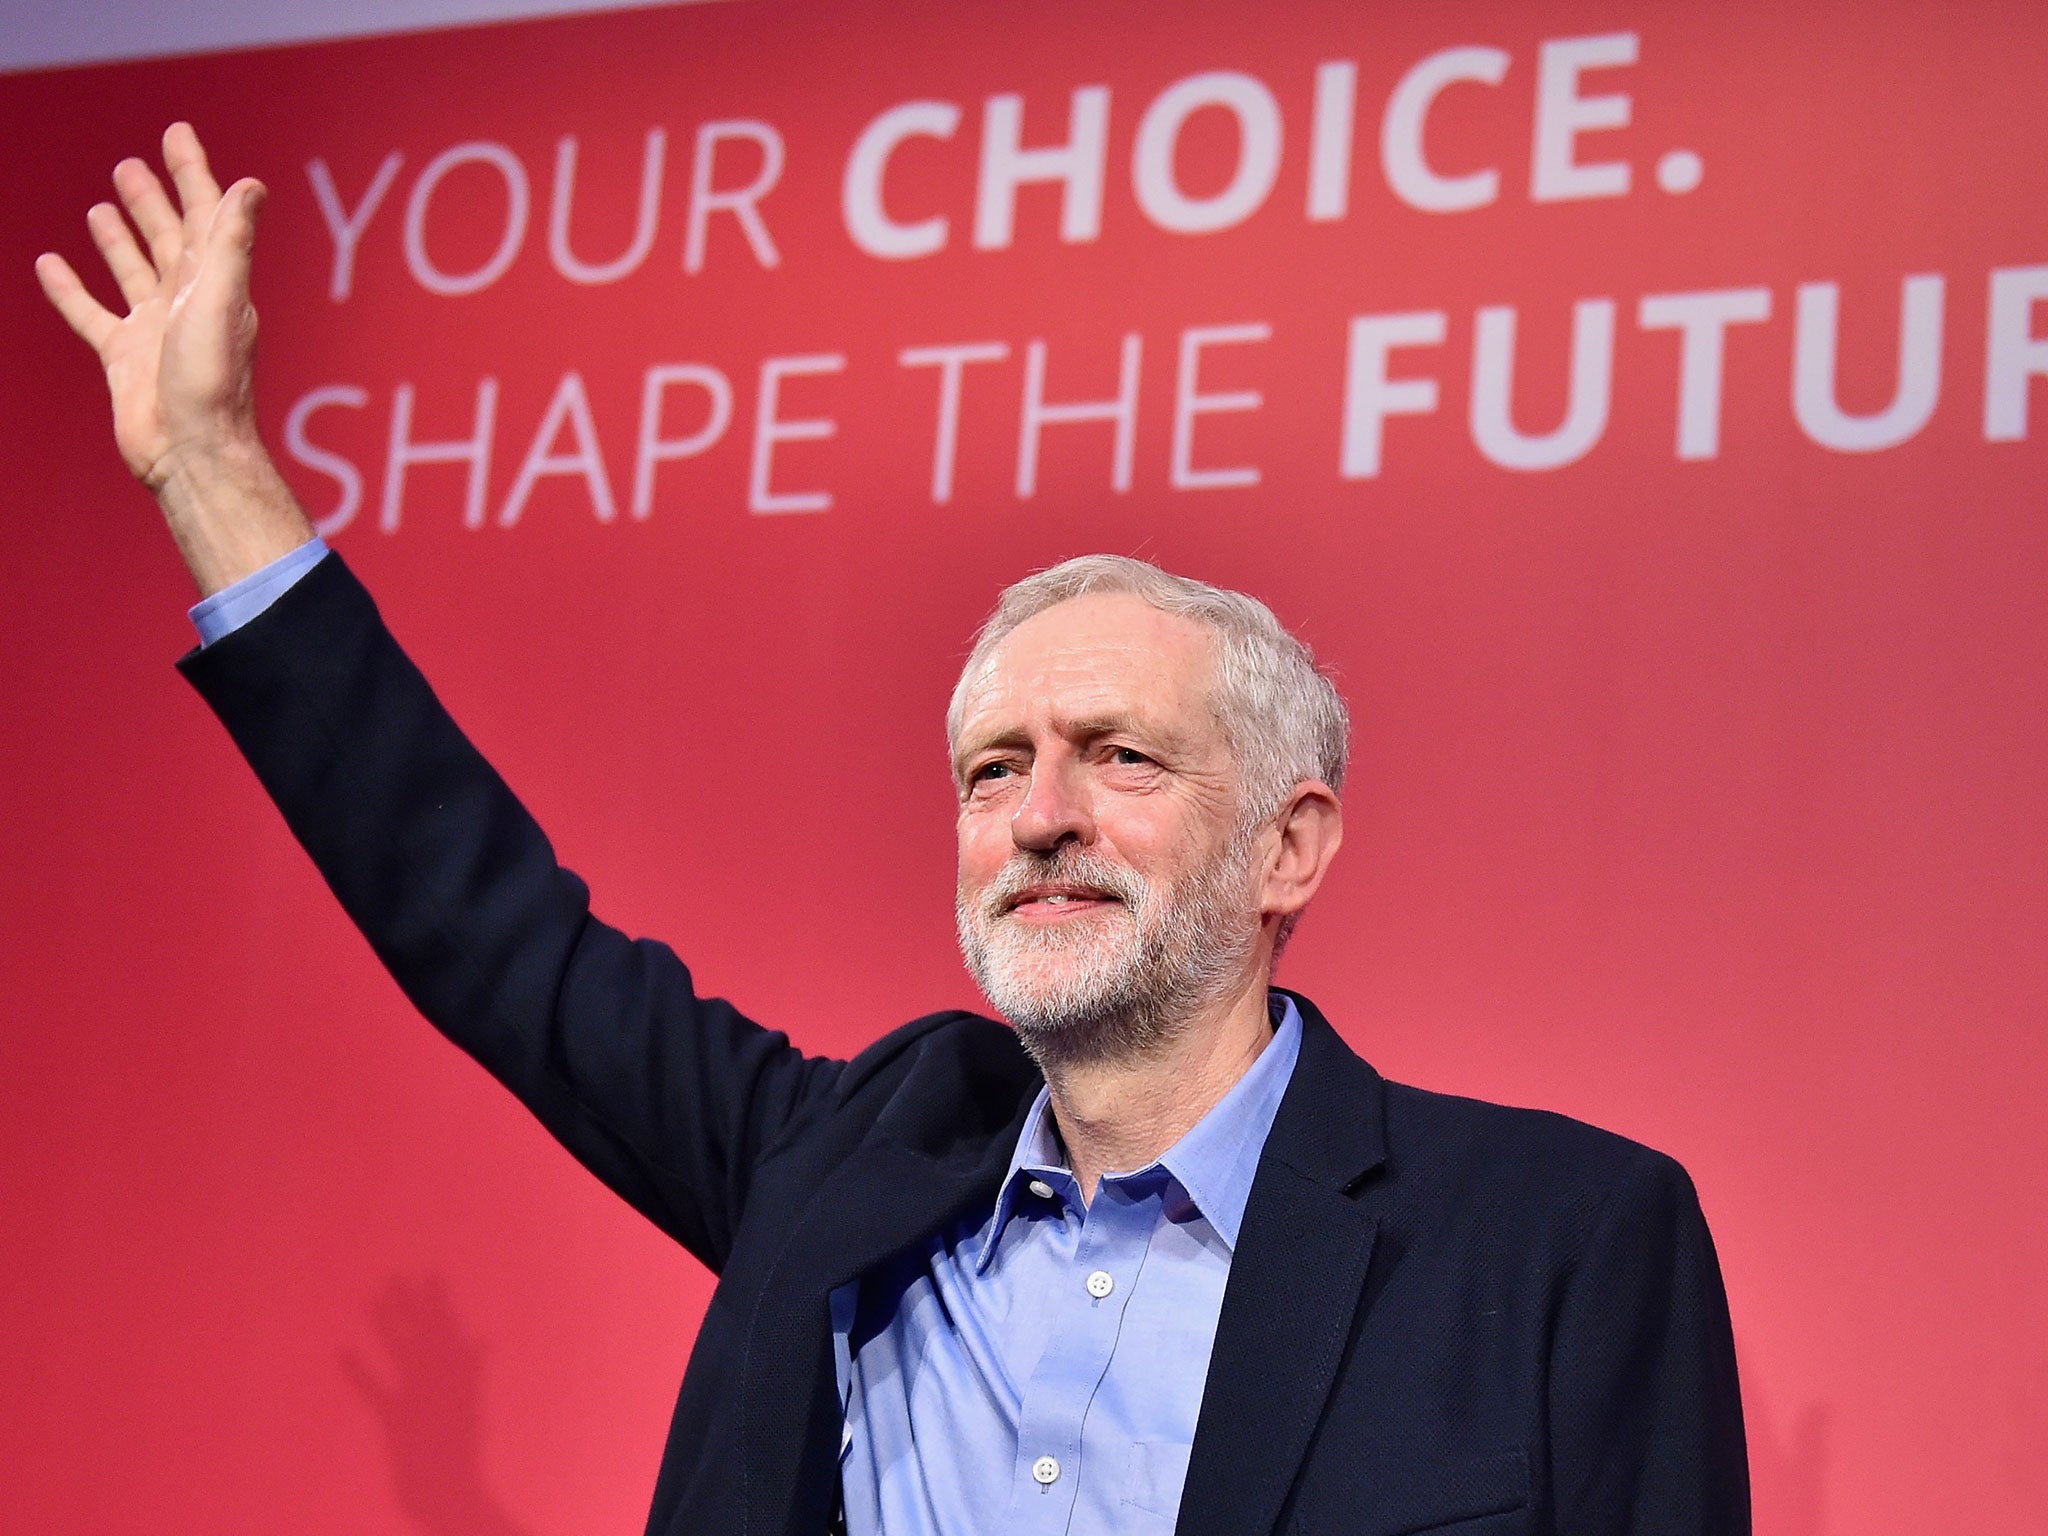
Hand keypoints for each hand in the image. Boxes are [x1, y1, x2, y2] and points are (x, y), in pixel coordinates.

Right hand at [37, 122, 312, 595]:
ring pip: (132, 270)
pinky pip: (90, 314)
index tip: (177, 133)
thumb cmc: (212, 382)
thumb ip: (231, 243)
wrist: (191, 451)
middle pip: (168, 237)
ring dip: (120, 238)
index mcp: (216, 283)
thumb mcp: (222, 301)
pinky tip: (50, 264)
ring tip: (104, 207)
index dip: (192, 172)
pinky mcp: (123, 358)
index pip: (205, 213)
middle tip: (132, 164)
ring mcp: (154, 329)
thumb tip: (250, 186)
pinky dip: (71, 289)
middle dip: (154, 200)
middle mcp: (187, 302)